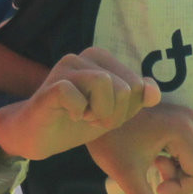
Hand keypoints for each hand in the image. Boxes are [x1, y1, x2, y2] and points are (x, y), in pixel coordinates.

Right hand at [0, 49, 158, 160]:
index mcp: (103, 59)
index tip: (105, 115)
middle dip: (115, 114)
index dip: (127, 110)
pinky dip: (79, 113)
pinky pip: (77, 96)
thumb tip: (154, 92)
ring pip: (105, 84)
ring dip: (99, 113)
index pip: (137, 85)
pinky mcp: (52, 84)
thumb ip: (136, 99)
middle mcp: (85, 56)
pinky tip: (70, 116)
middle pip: (125, 86)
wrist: (38, 137)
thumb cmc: (76, 122)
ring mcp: (66, 67)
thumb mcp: (114, 112)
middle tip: (93, 119)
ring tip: (84, 117)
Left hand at [89, 102, 192, 193]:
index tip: (156, 187)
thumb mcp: (128, 176)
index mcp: (183, 130)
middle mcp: (191, 119)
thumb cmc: (109, 141)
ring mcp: (187, 115)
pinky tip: (157, 154)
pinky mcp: (180, 115)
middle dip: (180, 178)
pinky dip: (180, 156)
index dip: (181, 189)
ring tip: (156, 164)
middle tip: (154, 172)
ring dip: (181, 167)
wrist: (94, 112)